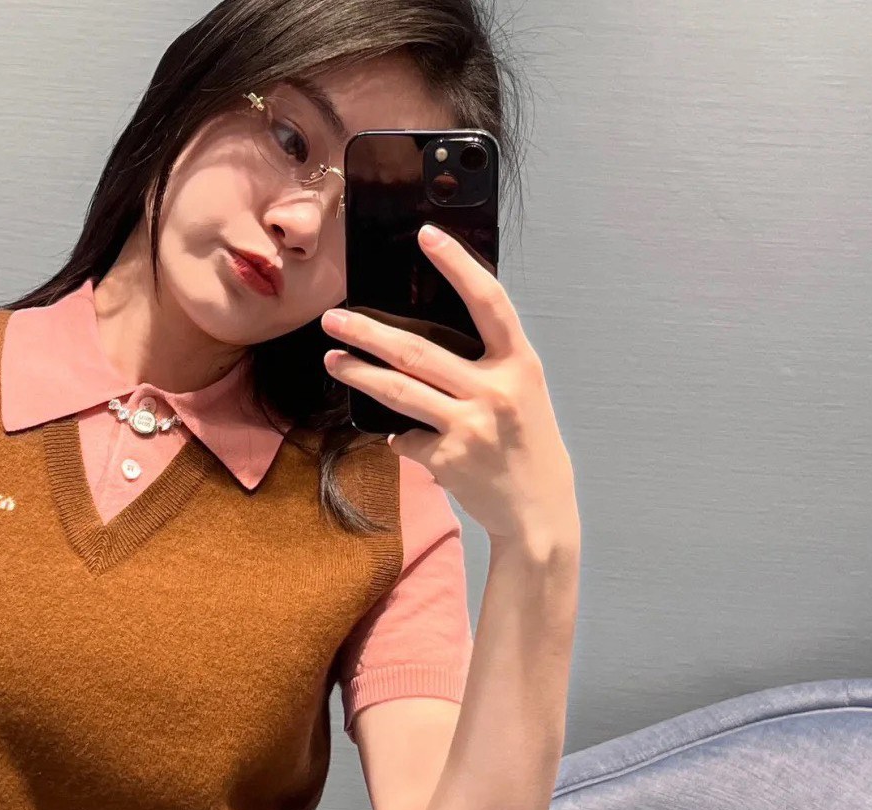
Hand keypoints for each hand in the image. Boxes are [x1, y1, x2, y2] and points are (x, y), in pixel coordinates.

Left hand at [321, 224, 579, 552]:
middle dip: (368, 332)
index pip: (488, 301)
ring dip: (360, 373)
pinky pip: (406, 438)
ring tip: (333, 359)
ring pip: (399, 390)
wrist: (538, 512)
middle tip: (334, 318)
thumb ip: (487, 365)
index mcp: (519, 364)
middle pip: (418, 350)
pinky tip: (400, 437)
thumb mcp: (521, 395)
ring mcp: (469, 425)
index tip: (427, 235)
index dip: (457, 265)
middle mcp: (495, 390)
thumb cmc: (526, 446)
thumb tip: (424, 340)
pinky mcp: (448, 457)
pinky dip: (400, 436)